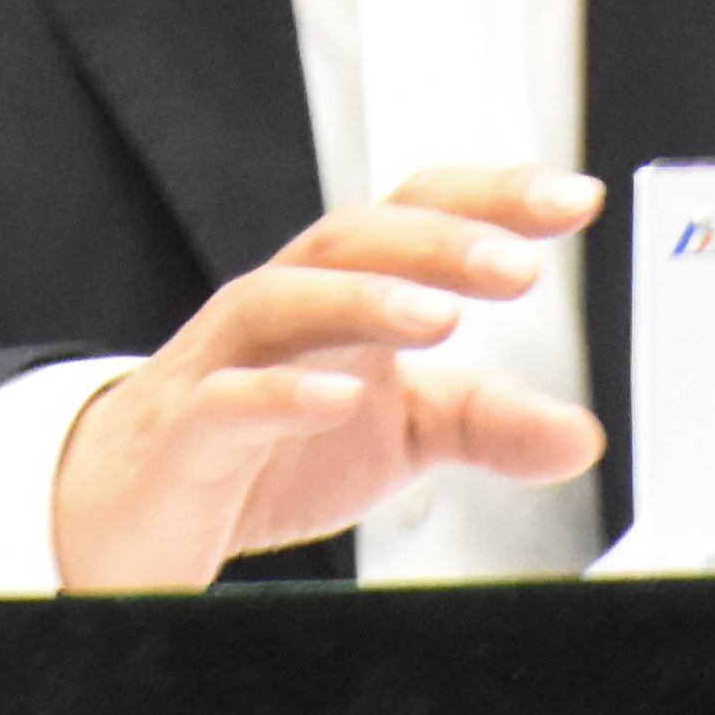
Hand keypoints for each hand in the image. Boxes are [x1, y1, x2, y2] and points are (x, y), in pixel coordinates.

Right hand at [50, 165, 608, 589]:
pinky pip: (226, 400)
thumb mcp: (399, 436)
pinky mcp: (183, 432)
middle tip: (523, 264)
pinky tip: (342, 397)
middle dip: (440, 241)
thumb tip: (583, 433)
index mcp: (340, 293)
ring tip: (445, 319)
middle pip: (353, 238)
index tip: (577, 198)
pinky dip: (283, 393)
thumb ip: (485, 422)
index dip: (490, 198)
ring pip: (285, 298)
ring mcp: (222, 362)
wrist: (132, 516)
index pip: (415, 215)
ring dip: (365, 298)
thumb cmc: (271, 449)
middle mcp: (281, 306)